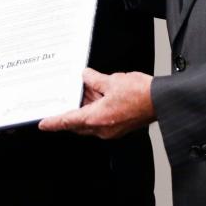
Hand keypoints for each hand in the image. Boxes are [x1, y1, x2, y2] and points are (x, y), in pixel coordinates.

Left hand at [38, 68, 155, 138]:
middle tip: (65, 99)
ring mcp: (112, 129)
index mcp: (97, 118)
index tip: (43, 124)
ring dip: (86, 108)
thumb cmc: (141, 94)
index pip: (68, 121)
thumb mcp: (112, 81)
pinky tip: (98, 95)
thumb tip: (86, 76)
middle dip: (71, 112)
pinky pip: (101, 120)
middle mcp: (103, 128)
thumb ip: (95, 80)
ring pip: (90, 121)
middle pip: (78, 123)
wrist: (161, 101)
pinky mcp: (120, 126)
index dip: (54, 122)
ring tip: (85, 90)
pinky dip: (96, 109)